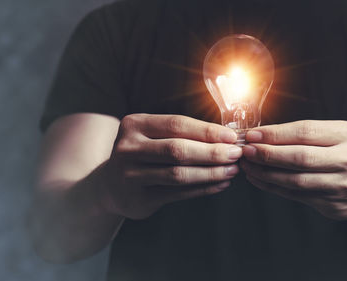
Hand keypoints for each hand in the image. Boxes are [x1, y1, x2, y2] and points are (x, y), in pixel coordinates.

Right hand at [100, 114, 242, 219]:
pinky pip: (178, 193)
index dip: (207, 131)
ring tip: (232, 171)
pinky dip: (203, 189)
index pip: (176, 124)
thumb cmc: (143, 154)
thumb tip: (226, 137)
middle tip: (236, 154)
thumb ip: (182, 134)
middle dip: (212, 152)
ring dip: (211, 173)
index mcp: (135, 125)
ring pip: (179, 174)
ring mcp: (131, 175)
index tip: (231, 136)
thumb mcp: (152, 136)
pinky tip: (220, 184)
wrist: (110, 186)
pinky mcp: (139, 198)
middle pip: (178, 149)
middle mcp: (129, 148)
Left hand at [240, 120, 346, 219]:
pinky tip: (259, 179)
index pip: (305, 132)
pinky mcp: (334, 205)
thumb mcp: (333, 136)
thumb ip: (303, 134)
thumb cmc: (344, 155)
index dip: (275, 134)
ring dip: (266, 173)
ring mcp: (343, 185)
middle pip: (300, 157)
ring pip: (296, 180)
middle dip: (268, 154)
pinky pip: (296, 195)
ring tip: (248, 166)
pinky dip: (273, 187)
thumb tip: (260, 135)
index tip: (252, 135)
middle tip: (246, 151)